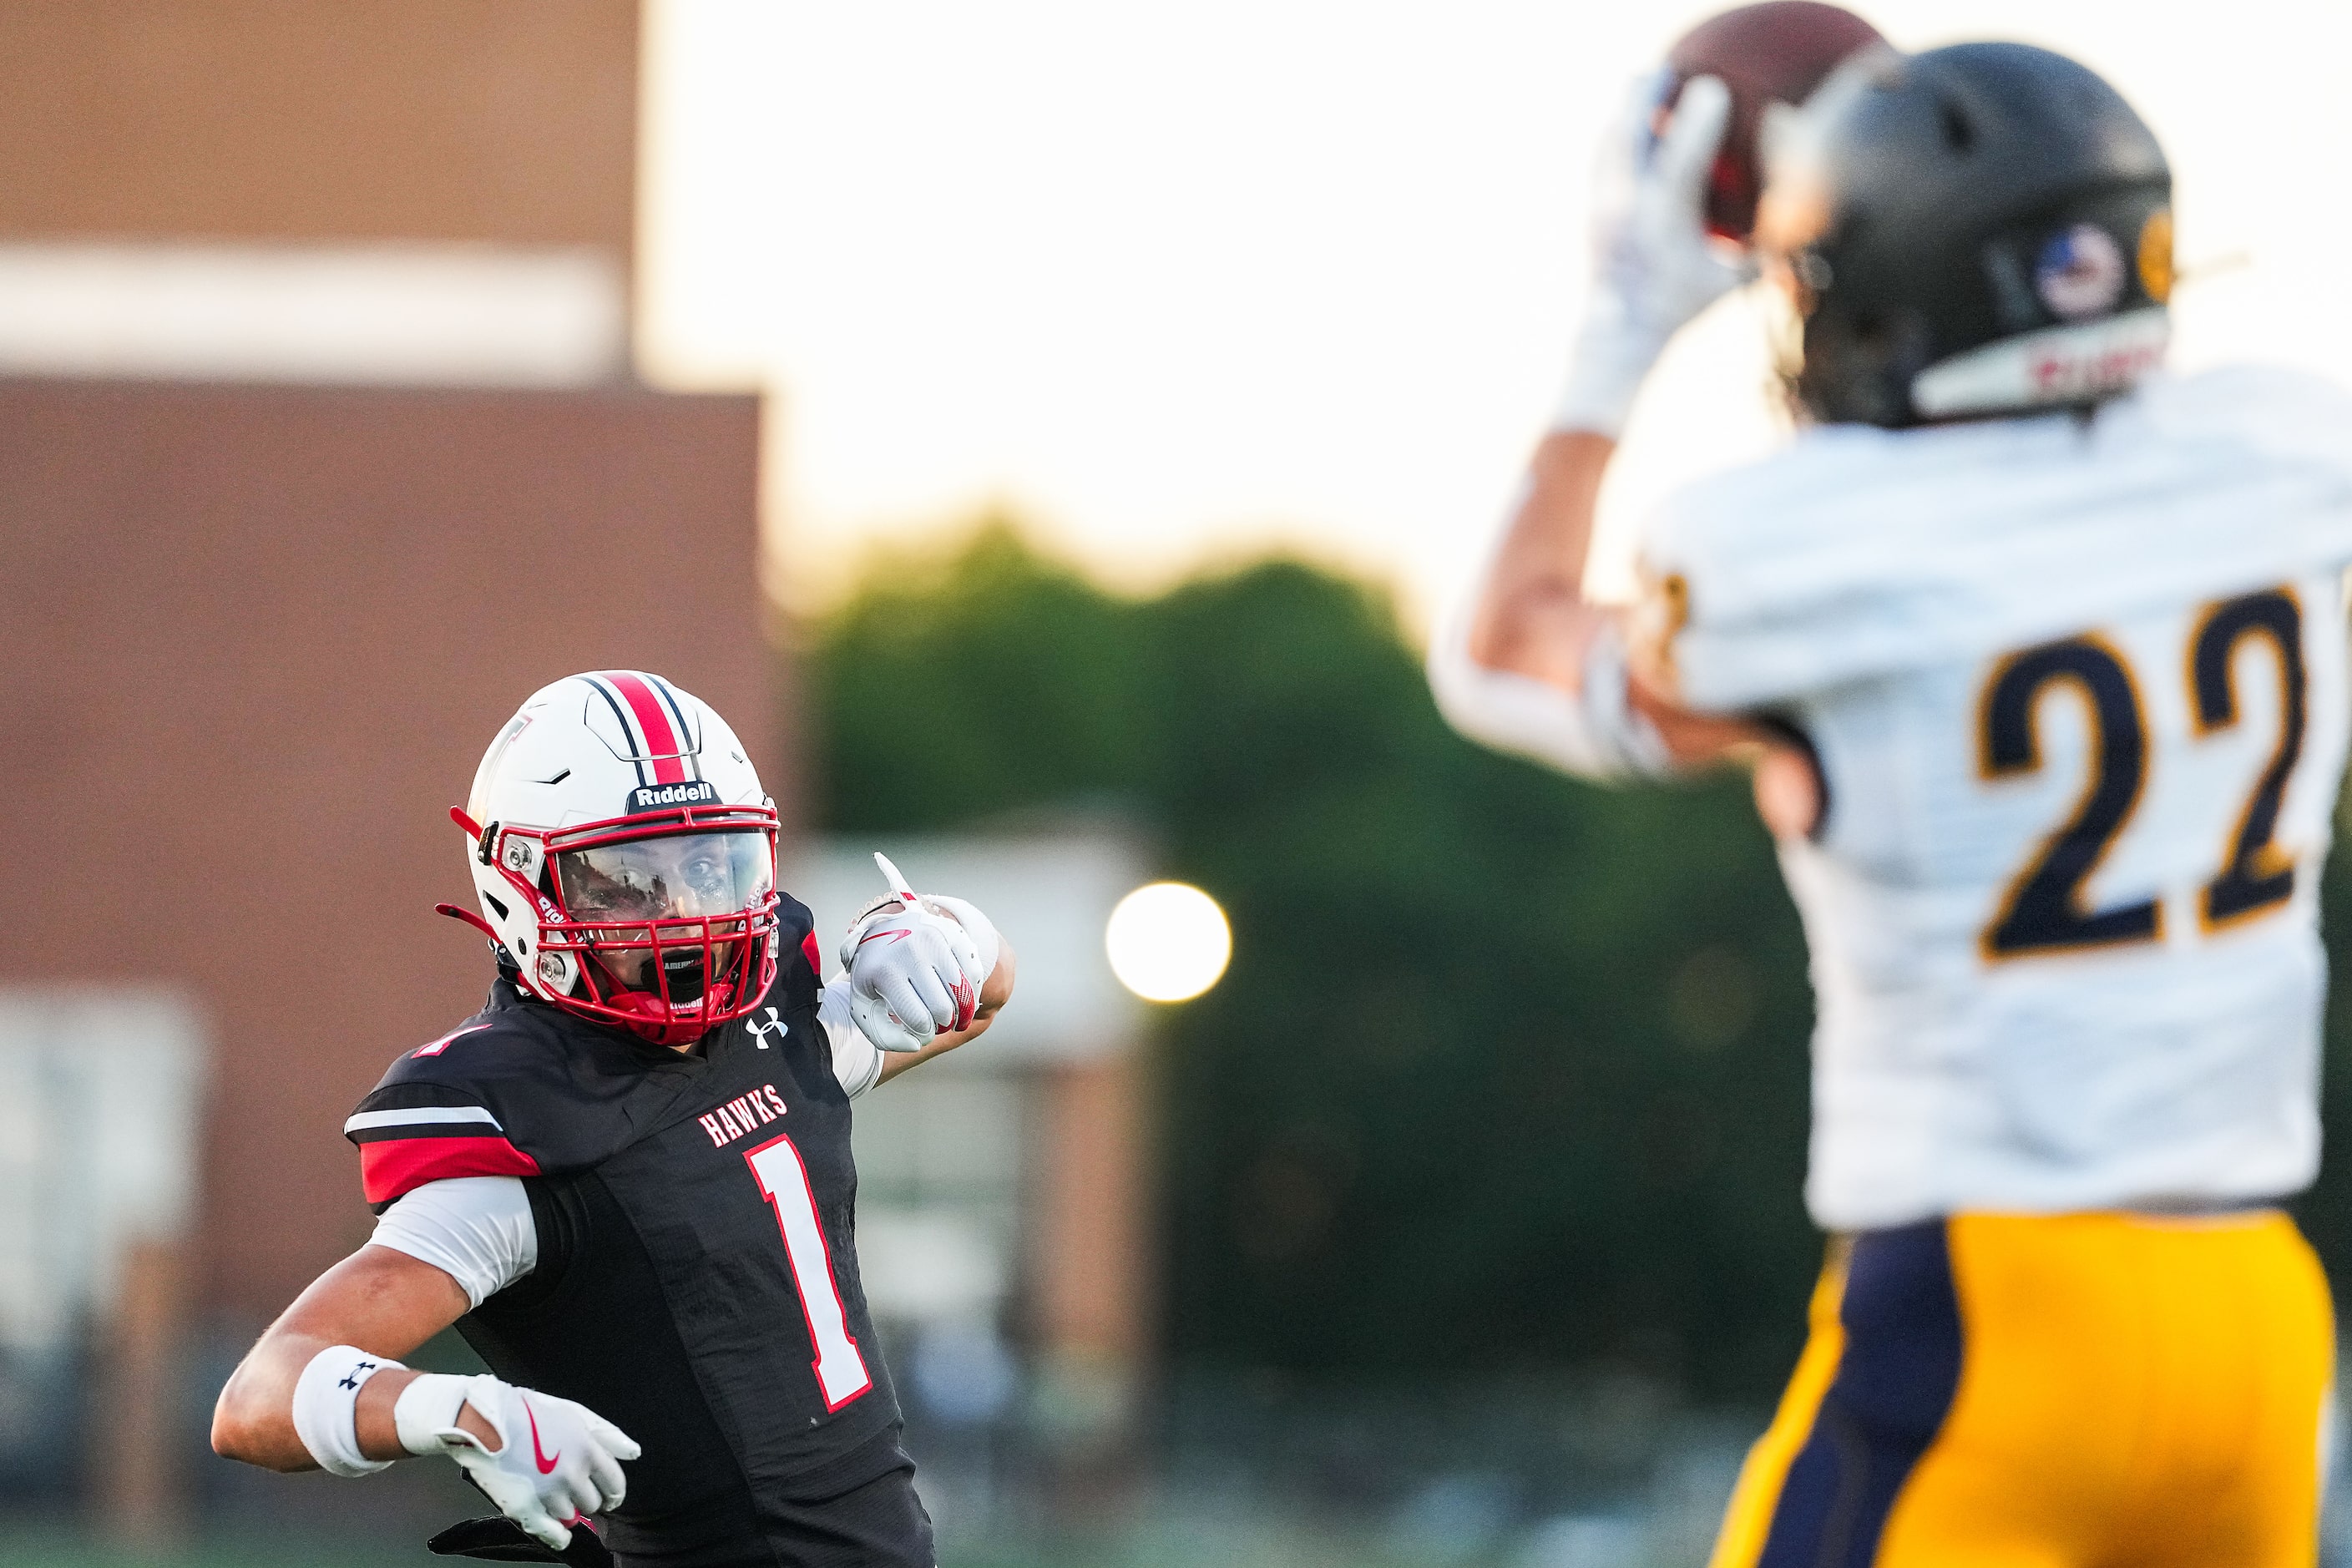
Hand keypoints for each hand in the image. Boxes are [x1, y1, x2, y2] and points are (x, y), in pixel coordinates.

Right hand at [408, 1375, 637, 1551]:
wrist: (484, 1420)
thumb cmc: (529, 1412)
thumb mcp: (574, 1413)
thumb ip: (608, 1435)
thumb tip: (634, 1453)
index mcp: (588, 1450)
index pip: (615, 1484)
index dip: (613, 1492)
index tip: (609, 1496)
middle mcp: (573, 1474)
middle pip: (593, 1503)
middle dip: (587, 1498)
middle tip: (574, 1491)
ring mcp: (549, 1493)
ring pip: (572, 1516)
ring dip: (566, 1510)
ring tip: (552, 1496)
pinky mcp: (525, 1508)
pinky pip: (552, 1534)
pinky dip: (559, 1537)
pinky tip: (560, 1535)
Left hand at [840, 894, 988, 1052]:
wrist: (881, 930)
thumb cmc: (875, 975)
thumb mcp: (865, 1006)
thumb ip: (885, 1036)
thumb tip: (917, 1045)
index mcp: (885, 972)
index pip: (918, 1020)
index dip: (924, 1034)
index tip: (922, 1031)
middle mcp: (911, 952)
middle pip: (943, 1009)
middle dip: (943, 1024)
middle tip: (937, 1023)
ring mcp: (935, 939)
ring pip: (963, 991)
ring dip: (961, 1011)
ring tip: (952, 1014)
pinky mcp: (953, 934)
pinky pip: (974, 972)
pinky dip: (972, 991)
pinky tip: (961, 997)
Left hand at [1555, 71, 1749, 435]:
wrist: (1620, 335)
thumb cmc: (1678, 307)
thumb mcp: (1726, 280)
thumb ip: (1760, 249)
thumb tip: (1798, 225)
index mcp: (1664, 223)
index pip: (1679, 161)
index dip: (1698, 122)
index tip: (1713, 88)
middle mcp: (1628, 209)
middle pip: (1630, 137)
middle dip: (1646, 98)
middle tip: (1664, 72)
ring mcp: (1603, 209)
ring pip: (1609, 144)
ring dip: (1625, 111)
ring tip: (1640, 85)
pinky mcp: (1590, 212)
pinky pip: (1599, 160)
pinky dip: (1613, 136)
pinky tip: (1622, 122)